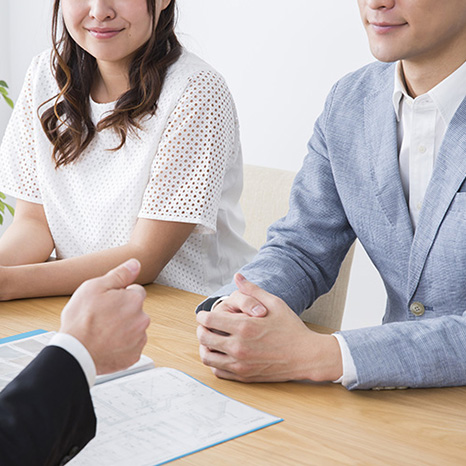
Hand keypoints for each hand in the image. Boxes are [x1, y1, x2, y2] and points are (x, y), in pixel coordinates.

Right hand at [60, 259, 149, 374]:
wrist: (75, 353)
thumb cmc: (81, 321)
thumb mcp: (94, 287)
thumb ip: (119, 274)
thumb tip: (135, 264)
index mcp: (134, 300)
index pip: (135, 291)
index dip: (120, 294)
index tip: (108, 302)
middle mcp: (142, 319)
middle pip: (136, 310)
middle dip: (123, 312)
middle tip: (102, 317)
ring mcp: (139, 339)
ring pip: (134, 328)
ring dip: (123, 329)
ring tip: (102, 332)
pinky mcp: (133, 356)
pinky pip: (131, 346)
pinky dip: (121, 345)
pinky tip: (106, 344)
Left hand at [196, 274, 341, 382]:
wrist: (307, 356)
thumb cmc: (291, 329)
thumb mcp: (274, 303)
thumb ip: (252, 290)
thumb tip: (238, 277)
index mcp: (244, 326)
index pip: (208, 320)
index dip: (202, 315)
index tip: (204, 314)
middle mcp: (239, 346)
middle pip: (203, 338)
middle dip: (201, 329)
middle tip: (205, 326)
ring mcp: (240, 364)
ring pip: (207, 357)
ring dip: (204, 347)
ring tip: (210, 341)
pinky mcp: (244, 376)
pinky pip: (218, 371)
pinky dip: (214, 363)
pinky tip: (221, 354)